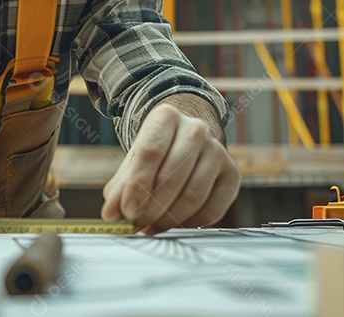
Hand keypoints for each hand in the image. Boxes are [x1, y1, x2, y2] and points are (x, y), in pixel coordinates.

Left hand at [101, 102, 239, 233]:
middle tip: (137, 224)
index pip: (150, 152)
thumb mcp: (133, 160)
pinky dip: (189, 224)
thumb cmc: (157, 151)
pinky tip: (174, 224)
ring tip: (152, 226)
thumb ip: (119, 187)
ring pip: (192, 196)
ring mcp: (218, 150)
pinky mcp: (233, 174)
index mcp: (166, 117)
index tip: (127, 210)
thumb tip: (111, 214)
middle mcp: (196, 129)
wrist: (188, 139)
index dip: (137, 185)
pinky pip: (212, 210)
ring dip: (168, 219)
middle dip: (150, 209)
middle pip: (171, 177)